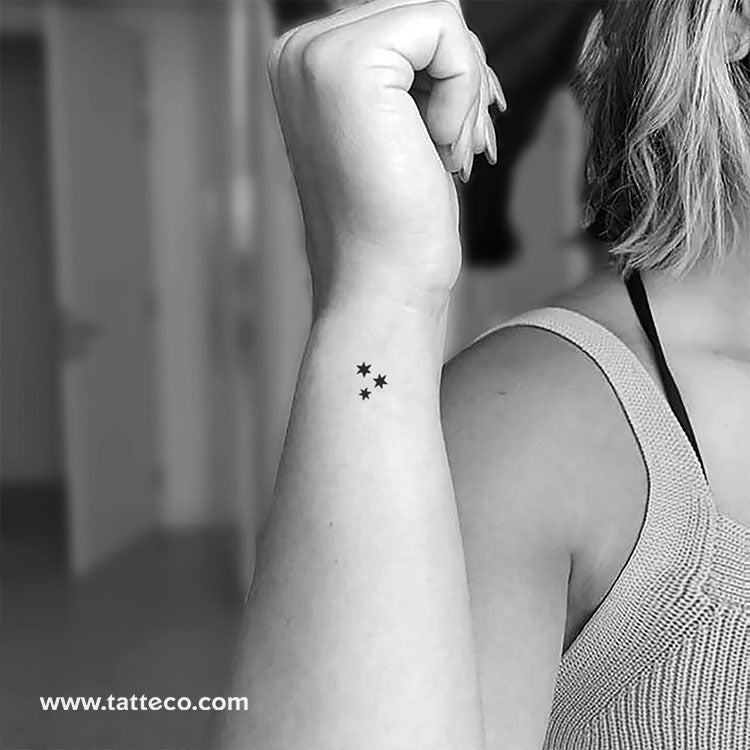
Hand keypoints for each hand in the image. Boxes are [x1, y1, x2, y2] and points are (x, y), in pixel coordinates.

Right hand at [268, 0, 505, 314]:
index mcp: (307, 65)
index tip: (453, 137)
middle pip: (427, 13)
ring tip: (450, 154)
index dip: (451, 74)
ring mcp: (315, 54)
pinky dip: (463, 93)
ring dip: (465, 92)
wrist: (380, 285)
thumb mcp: (404, 123)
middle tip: (457, 149)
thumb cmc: (398, 223)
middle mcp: (299, 50)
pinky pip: (446, 30)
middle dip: (463, 80)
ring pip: (440, 17)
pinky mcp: (347, 66)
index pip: (409, 22)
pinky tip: (439, 147)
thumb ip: (410, 67)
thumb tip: (448, 26)